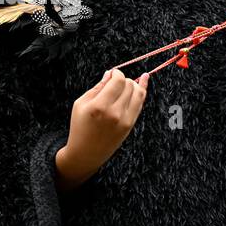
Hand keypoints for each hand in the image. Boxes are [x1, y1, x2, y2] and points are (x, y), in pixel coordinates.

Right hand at [54, 69, 148, 193]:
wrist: (86, 152)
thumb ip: (97, 87)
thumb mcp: (81, 104)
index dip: (117, 73)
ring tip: (125, 84)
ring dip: (133, 84)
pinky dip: (142, 90)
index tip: (112, 73)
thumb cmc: (80, 126)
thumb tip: (110, 74)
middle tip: (115, 82)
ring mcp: (124, 120)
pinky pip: (140, 103)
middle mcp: (114, 113)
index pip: (118, 80)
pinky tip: (144, 79)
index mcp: (99, 106)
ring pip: (138, 92)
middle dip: (123, 79)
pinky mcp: (130, 125)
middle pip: (129, 85)